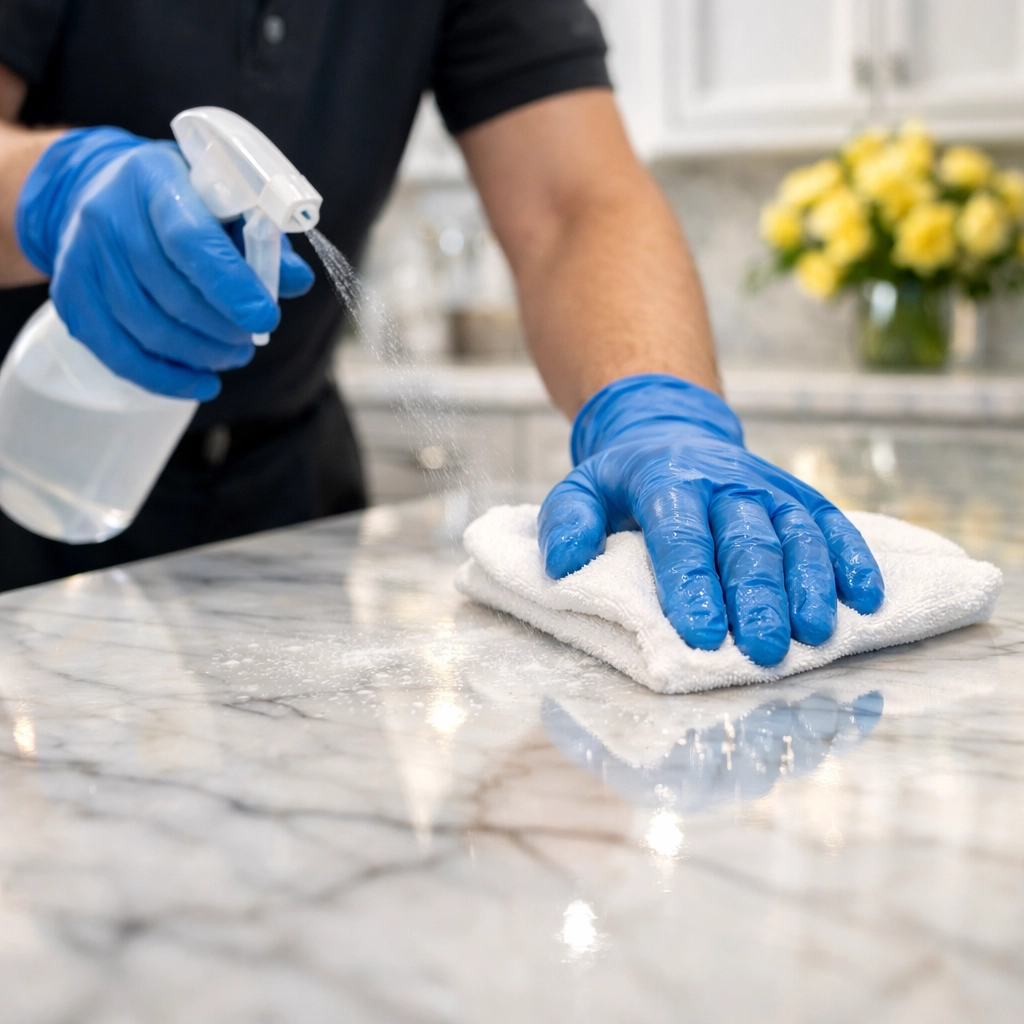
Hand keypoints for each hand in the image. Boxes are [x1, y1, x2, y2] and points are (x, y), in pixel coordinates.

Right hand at [15, 127, 314, 399]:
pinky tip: (202, 384)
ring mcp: (83, 260)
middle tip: (251, 338)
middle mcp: (109, 218)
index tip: (265, 317)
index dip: (231, 286)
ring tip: (233, 354)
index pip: (190, 241)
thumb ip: (261, 240)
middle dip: (224, 328)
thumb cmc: (177, 198)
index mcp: (154, 182)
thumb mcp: (222, 199)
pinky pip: (120, 355)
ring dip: (202, 354)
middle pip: (172, 295)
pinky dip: (167, 379)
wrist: (96, 190)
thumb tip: (297, 281)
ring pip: (150, 330)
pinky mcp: (71, 298)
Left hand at [538, 375, 884, 666]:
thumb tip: (562, 563)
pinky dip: (852, 559)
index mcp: (668, 479)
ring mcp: (768, 488)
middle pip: (746, 541)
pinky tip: (866, 599)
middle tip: (760, 650)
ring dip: (809, 585)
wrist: (672, 432)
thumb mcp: (582, 486)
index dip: (691, 583)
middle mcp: (725, 481)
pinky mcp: (798, 497)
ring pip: (796, 535)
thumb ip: (567, 519)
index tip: (698, 634)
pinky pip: (832, 524)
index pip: (680, 533)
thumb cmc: (624, 480)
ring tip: (814, 635)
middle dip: (755, 598)